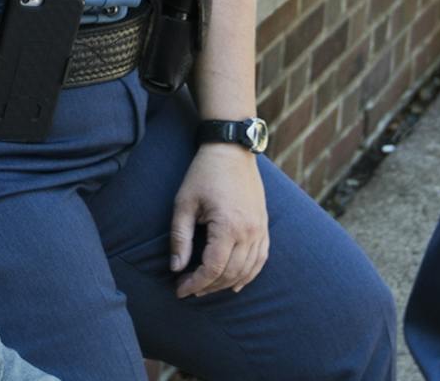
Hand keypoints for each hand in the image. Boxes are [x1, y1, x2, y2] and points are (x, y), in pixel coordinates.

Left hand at [169, 144, 269, 297]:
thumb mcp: (184, 204)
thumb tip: (176, 268)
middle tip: (188, 287)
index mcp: (228, 226)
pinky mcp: (264, 224)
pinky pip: (262, 257)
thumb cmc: (204, 175)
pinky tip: (236, 282)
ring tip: (206, 286)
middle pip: (230, 273)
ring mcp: (260, 228)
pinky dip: (250, 273)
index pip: (213, 268)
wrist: (232, 150)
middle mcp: (249, 230)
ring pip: (247, 269)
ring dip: (226, 283)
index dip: (195, 283)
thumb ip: (180, 238)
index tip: (179, 289)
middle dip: (207, 286)